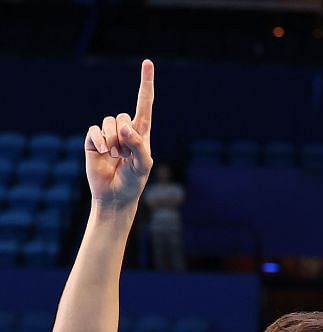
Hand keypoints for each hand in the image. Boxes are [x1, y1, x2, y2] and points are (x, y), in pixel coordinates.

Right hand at [84, 59, 154, 211]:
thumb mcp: (143, 165)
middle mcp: (124, 130)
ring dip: (113, 142)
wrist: (115, 195)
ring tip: (116, 157)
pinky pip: (94, 131)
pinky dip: (99, 142)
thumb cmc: (133, 181)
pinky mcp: (92, 140)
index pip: (145, 104)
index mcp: (142, 132)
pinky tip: (102, 154)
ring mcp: (107, 134)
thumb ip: (137, 145)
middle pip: (122, 116)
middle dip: (124, 137)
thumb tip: (124, 126)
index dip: (145, 83)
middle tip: (126, 156)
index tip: (147, 63)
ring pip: (108, 123)